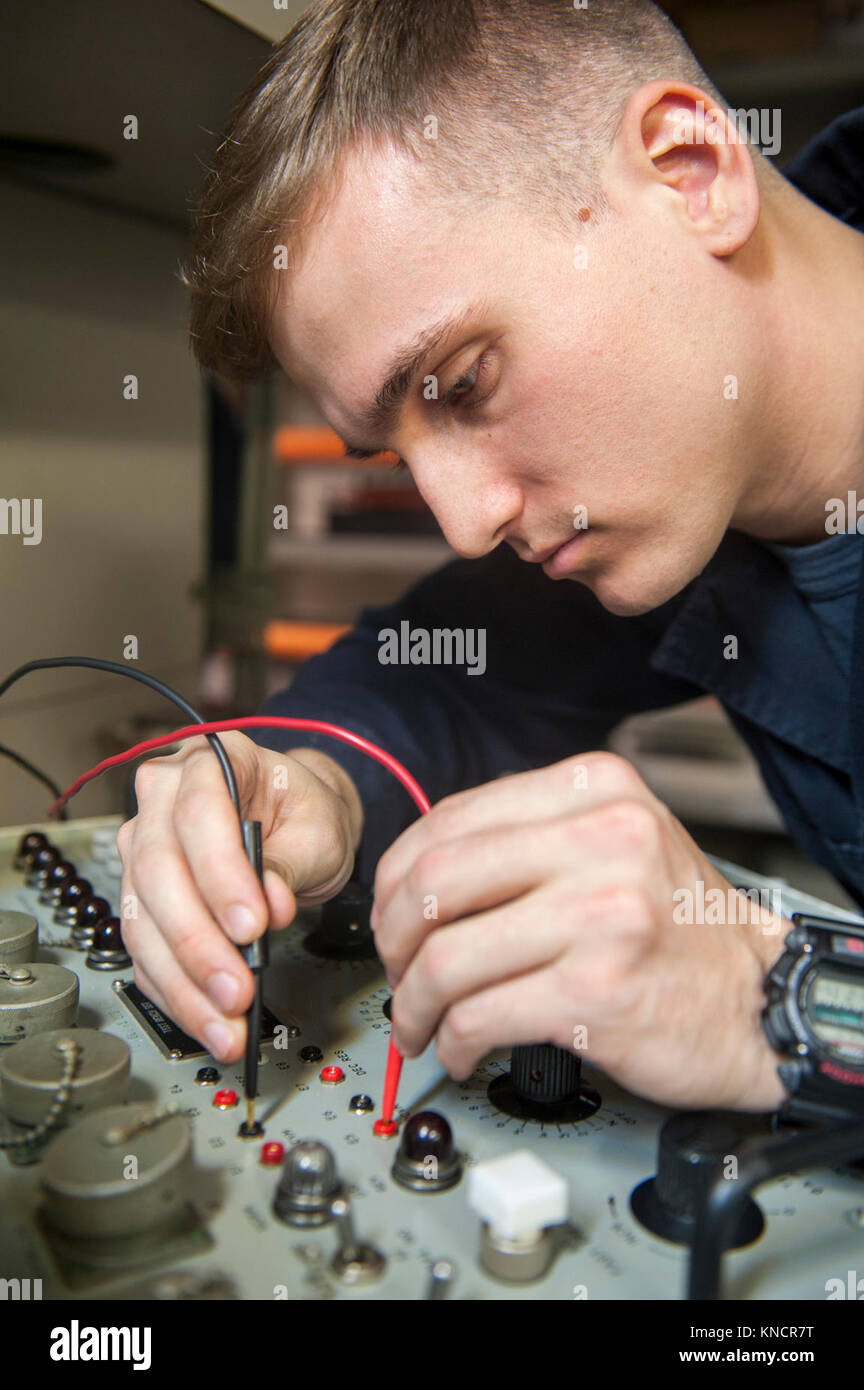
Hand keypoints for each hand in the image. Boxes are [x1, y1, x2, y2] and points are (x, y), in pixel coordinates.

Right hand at [117, 733, 362, 1061]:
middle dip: (197, 942)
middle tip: (236, 988)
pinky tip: (204, 1019)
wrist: (294, 825)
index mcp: (212, 763)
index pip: (200, 814)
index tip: (252, 926)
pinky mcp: (141, 898)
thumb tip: (272, 906)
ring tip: (225, 1022)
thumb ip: (291, 864)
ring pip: (142, 919)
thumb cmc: (305, 814)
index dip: (220, 874)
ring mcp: (143, 849)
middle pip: (157, 871)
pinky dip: (174, 992)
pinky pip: (144, 951)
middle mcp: (164, 801)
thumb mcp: (318, 830)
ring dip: (183, 980)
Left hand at [370, 751, 788, 1110]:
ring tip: (419, 1022)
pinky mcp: (599, 991)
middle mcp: (601, 839)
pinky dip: (453, 1040)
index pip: (450, 819)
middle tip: (396, 972)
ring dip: (414, 1002)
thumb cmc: (677, 925)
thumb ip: (528, 838)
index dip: (396, 876)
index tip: (390, 914)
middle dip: (393, 938)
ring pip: (448, 957)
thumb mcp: (616, 841)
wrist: (759, 996)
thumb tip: (413, 877)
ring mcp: (602, 915)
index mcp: (593, 789)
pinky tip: (460, 1049)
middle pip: (434, 881)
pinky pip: (481, 1016)